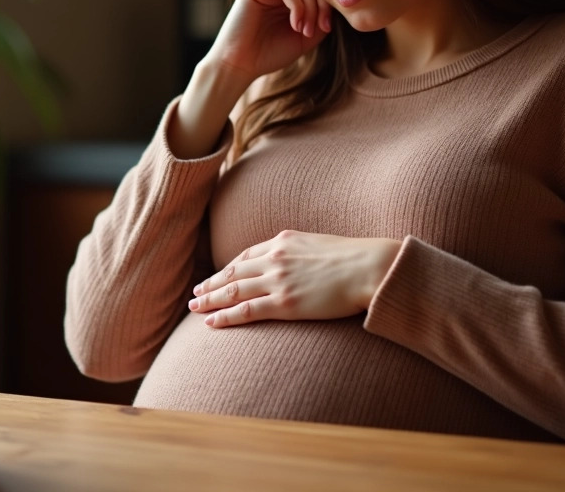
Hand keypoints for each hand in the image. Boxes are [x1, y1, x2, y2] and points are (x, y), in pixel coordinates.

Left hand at [188, 231, 401, 327]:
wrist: (369, 267)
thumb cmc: (354, 258)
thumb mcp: (319, 244)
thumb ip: (299, 252)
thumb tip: (296, 262)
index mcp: (282, 241)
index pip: (245, 256)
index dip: (227, 269)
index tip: (217, 276)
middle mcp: (274, 258)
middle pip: (232, 272)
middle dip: (211, 284)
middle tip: (195, 293)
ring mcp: (277, 280)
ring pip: (232, 291)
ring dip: (210, 300)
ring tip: (195, 307)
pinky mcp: (284, 303)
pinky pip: (245, 310)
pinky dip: (225, 316)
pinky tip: (211, 322)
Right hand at [207, 0, 331, 82]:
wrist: (240, 66)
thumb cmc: (269, 54)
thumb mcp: (305, 37)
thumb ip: (320, 19)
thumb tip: (335, 3)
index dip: (325, 4)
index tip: (327, 27)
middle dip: (319, 5)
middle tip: (319, 28)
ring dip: (309, 8)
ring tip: (305, 31)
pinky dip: (297, 6)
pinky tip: (295, 25)